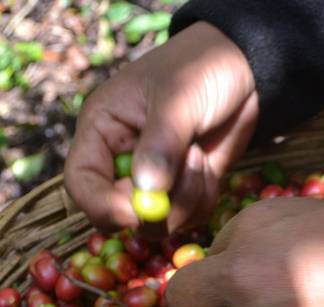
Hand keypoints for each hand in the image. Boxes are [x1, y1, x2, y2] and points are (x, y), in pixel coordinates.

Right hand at [64, 22, 258, 231]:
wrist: (242, 67)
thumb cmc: (199, 68)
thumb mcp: (178, 97)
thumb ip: (160, 144)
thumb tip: (145, 191)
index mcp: (102, 132)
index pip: (80, 183)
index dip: (101, 206)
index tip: (135, 211)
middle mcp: (121, 162)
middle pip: (118, 215)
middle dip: (154, 206)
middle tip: (185, 168)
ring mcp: (154, 179)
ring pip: (157, 222)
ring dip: (185, 199)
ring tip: (198, 155)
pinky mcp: (184, 189)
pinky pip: (188, 217)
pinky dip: (203, 200)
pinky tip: (208, 166)